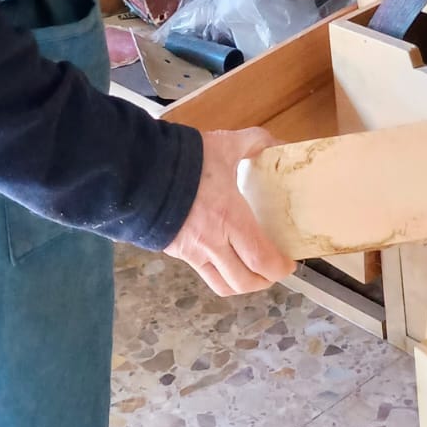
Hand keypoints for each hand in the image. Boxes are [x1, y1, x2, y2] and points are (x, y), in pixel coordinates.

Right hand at [164, 126, 295, 296]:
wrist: (137, 171)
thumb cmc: (184, 159)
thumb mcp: (223, 145)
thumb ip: (253, 142)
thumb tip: (276, 142)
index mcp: (230, 219)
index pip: (261, 259)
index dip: (279, 268)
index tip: (289, 263)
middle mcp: (212, 242)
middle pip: (244, 281)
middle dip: (263, 281)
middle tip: (273, 270)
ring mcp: (192, 251)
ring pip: (221, 285)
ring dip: (240, 284)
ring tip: (250, 272)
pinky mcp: (175, 252)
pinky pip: (201, 272)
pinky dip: (218, 272)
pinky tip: (222, 257)